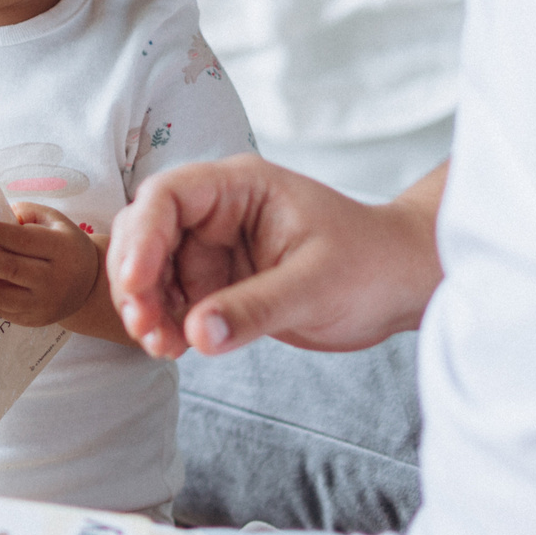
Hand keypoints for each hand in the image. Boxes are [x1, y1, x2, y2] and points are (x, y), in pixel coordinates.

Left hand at [0, 204, 100, 327]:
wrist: (88, 285)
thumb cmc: (62, 245)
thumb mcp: (54, 222)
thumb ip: (25, 215)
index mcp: (63, 249)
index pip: (27, 241)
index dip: (1, 233)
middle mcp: (56, 279)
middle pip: (13, 269)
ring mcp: (45, 304)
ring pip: (5, 296)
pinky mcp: (34, 321)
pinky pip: (5, 310)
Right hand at [107, 153, 444, 357]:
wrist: (399, 285)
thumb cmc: (371, 264)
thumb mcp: (315, 286)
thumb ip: (255, 308)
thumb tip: (198, 333)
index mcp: (241, 187)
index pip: (169, 196)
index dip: (143, 237)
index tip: (135, 284)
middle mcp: (219, 212)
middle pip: (149, 232)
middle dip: (137, 279)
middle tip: (145, 326)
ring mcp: (216, 248)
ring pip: (155, 271)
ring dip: (147, 307)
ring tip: (160, 346)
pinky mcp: (220, 283)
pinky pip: (176, 300)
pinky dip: (166, 323)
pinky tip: (173, 348)